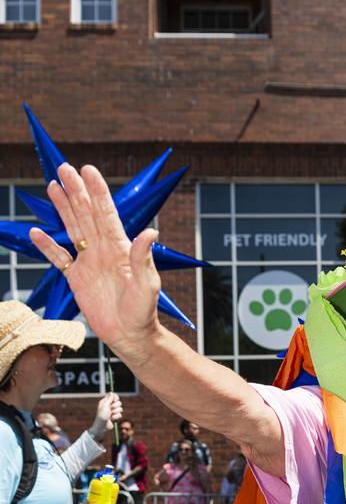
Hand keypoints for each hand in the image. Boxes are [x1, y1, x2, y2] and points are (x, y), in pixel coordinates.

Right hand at [27, 163, 161, 356]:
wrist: (129, 335)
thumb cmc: (143, 311)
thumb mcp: (147, 284)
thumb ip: (143, 258)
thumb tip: (150, 232)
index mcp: (120, 248)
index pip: (107, 213)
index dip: (98, 191)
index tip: (88, 170)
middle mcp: (103, 250)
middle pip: (86, 214)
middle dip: (76, 191)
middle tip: (65, 168)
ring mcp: (89, 262)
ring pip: (73, 228)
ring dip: (63, 208)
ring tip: (54, 186)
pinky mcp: (77, 279)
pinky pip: (59, 258)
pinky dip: (47, 246)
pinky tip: (36, 232)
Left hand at [91, 392, 122, 437]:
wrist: (102, 426)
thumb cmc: (102, 416)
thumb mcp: (105, 406)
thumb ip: (109, 399)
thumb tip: (111, 392)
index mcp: (105, 402)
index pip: (113, 395)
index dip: (115, 397)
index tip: (115, 399)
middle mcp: (109, 406)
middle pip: (118, 402)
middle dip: (116, 406)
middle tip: (110, 409)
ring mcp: (112, 411)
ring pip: (120, 408)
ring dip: (116, 412)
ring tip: (111, 415)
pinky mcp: (115, 416)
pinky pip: (120, 414)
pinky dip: (116, 417)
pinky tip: (112, 419)